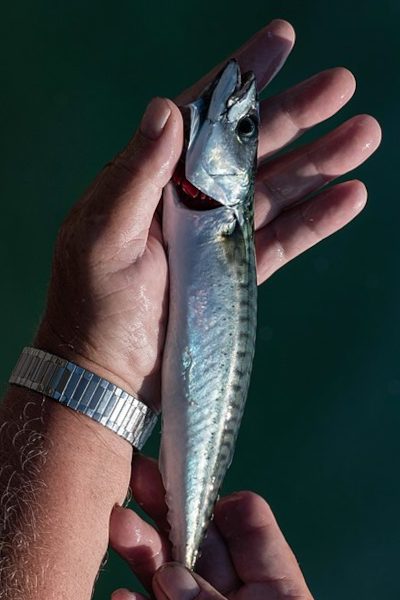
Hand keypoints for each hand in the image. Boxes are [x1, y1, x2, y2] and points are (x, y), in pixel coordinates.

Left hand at [34, 19, 380, 413]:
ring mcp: (214, 237)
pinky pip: (280, 240)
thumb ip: (135, 174)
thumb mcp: (101, 236)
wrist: (105, 375)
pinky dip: (314, 220)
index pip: (199, 115)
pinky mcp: (234, 273)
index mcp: (149, 180)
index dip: (240, 77)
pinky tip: (348, 197)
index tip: (281, 40)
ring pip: (274, 190)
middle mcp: (185, 201)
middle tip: (343, 84)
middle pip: (248, 147)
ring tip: (363, 135)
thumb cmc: (91, 306)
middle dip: (295, 114)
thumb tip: (168, 108)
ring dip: (319, 163)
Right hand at [109, 454, 313, 599]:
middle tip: (136, 475)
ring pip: (167, 572)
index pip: (248, 522)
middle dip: (165, 506)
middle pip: (197, 538)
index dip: (220, 501)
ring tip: (117, 524)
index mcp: (274, 584)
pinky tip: (119, 595)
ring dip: (141, 546)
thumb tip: (170, 575)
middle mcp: (234, 591)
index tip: (187, 485)